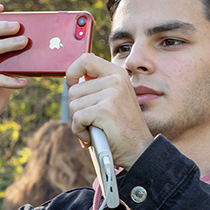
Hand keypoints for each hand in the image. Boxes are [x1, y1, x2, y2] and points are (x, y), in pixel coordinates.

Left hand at [65, 54, 153, 168]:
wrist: (138, 150)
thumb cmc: (120, 128)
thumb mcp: (112, 100)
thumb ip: (97, 87)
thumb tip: (71, 81)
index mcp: (117, 74)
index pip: (86, 59)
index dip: (72, 72)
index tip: (72, 85)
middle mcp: (116, 80)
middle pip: (74, 90)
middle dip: (76, 109)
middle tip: (91, 121)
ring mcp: (111, 94)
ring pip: (73, 106)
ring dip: (78, 123)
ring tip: (95, 129)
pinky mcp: (105, 110)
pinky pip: (77, 119)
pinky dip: (80, 132)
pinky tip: (93, 136)